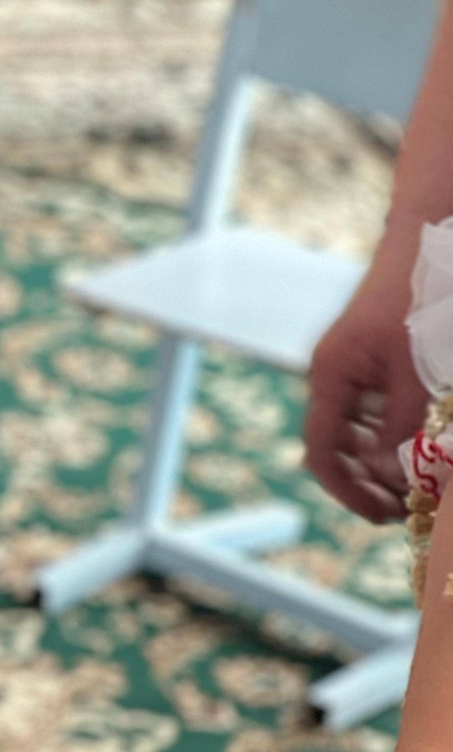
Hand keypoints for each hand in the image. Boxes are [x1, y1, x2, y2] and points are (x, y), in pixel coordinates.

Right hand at [305, 260, 428, 522]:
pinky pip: (376, 410)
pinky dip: (394, 434)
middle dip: (368, 483)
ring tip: (417, 484)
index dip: (347, 490)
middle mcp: (333, 377)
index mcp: (330, 378)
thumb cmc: (420, 296)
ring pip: (358, 432)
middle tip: (406, 509)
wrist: (429, 237)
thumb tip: (393, 475)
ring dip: (382, 462)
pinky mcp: (375, 361)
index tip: (381, 514)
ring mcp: (354, 369)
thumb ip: (404, 424)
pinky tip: (421, 443)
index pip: (322, 453)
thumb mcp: (417, 369)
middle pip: (337, 448)